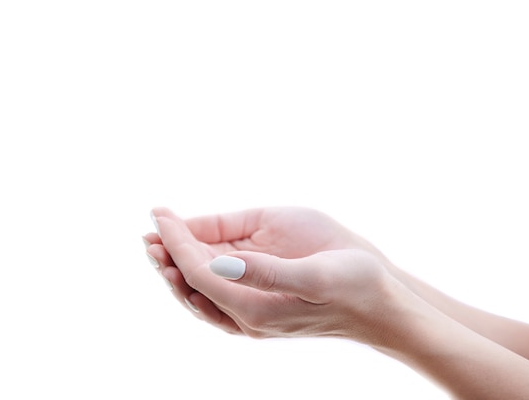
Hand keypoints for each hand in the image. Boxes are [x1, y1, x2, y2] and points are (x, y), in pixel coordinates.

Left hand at [144, 207, 396, 339]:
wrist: (381, 306)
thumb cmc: (357, 286)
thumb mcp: (317, 276)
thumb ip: (267, 272)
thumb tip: (220, 263)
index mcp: (256, 308)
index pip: (200, 272)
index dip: (177, 242)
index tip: (159, 214)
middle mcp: (247, 315)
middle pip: (192, 284)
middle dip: (168, 256)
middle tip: (147, 231)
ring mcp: (252, 313)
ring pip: (201, 290)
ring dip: (177, 266)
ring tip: (157, 242)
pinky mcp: (261, 304)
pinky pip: (218, 291)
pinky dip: (197, 273)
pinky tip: (191, 258)